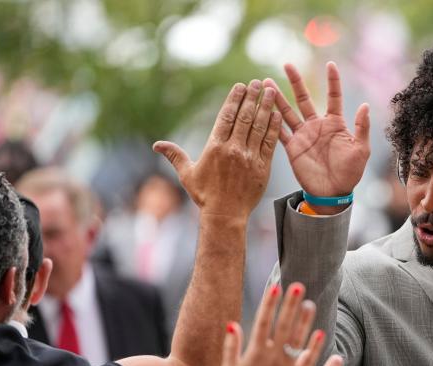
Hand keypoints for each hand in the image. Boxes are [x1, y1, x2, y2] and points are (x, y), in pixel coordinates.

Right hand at [153, 80, 280, 218]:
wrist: (225, 215)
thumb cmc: (205, 195)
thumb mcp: (187, 174)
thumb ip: (175, 155)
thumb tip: (156, 145)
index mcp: (215, 147)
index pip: (226, 116)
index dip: (234, 99)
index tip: (240, 86)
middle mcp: (233, 149)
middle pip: (244, 117)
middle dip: (252, 97)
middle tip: (257, 82)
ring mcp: (249, 158)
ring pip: (259, 127)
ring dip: (265, 107)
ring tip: (270, 91)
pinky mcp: (263, 167)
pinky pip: (269, 143)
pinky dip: (273, 127)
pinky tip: (276, 114)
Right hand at [220, 283, 322, 365]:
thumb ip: (231, 347)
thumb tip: (231, 324)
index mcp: (255, 352)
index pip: (262, 322)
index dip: (269, 304)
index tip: (275, 287)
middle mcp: (272, 356)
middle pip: (283, 325)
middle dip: (290, 305)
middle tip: (298, 286)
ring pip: (297, 339)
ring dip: (304, 321)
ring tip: (310, 303)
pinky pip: (308, 360)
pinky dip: (314, 347)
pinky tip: (321, 332)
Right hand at [264, 62, 369, 207]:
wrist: (333, 193)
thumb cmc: (350, 172)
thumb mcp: (361, 149)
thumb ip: (362, 127)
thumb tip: (365, 105)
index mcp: (335, 124)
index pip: (334, 96)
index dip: (333, 81)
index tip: (330, 64)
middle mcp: (317, 126)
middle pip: (304, 98)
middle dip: (296, 81)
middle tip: (287, 64)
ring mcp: (303, 136)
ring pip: (288, 111)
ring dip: (278, 98)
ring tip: (267, 83)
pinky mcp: (293, 148)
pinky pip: (281, 132)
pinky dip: (272, 121)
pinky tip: (264, 108)